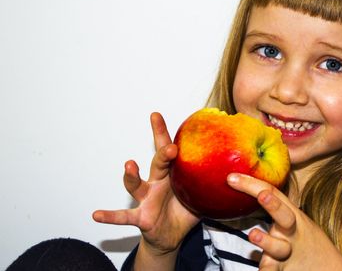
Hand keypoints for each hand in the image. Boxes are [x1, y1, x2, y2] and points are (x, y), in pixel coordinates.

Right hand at [93, 112, 198, 255]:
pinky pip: (123, 217)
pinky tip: (97, 214)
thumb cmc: (184, 210)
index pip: (166, 150)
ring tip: (129, 165)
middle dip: (162, 153)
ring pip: (137, 185)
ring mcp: (147, 199)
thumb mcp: (201, 196)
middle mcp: (157, 182)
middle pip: (157, 163)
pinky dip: (110, 216)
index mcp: (172, 174)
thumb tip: (235, 171)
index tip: (155, 115)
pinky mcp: (141, 217)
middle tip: (170, 148)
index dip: (161, 132)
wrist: (171, 235)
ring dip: (131, 175)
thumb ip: (212, 183)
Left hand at [227, 174, 341, 270]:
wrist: (330, 270)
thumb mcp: (295, 222)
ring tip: (253, 235)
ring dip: (266, 241)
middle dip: (274, 205)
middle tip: (263, 196)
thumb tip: (249, 190)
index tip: (231, 177)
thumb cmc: (305, 241)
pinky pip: (272, 270)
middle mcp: (291, 232)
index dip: (252, 184)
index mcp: (292, 216)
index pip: (272, 194)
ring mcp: (288, 252)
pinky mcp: (284, 270)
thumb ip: (276, 209)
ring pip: (277, 247)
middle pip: (284, 216)